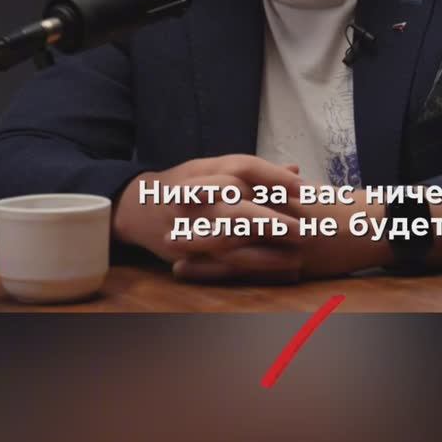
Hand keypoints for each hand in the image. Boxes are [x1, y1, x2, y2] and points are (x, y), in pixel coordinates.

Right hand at [112, 154, 302, 267]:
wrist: (137, 207)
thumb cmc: (186, 183)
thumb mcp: (215, 169)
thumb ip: (256, 172)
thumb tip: (296, 168)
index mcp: (206, 171)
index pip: (243, 168)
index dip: (275, 177)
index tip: (304, 188)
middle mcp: (196, 198)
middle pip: (236, 205)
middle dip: (271, 218)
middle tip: (303, 228)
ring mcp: (189, 227)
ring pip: (228, 240)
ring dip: (263, 251)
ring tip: (295, 257)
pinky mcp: (188, 253)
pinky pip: (220, 265)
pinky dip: (247, 269)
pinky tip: (272, 272)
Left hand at [174, 188, 394, 283]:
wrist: (376, 226)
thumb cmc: (342, 208)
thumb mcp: (307, 194)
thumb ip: (278, 189)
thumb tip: (251, 184)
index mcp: (281, 194)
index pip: (236, 191)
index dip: (204, 195)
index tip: (178, 196)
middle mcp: (280, 214)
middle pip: (227, 216)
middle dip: (194, 222)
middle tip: (163, 225)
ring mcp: (286, 241)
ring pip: (234, 246)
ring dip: (201, 251)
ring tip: (171, 255)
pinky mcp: (294, 265)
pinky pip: (253, 272)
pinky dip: (223, 275)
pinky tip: (201, 277)